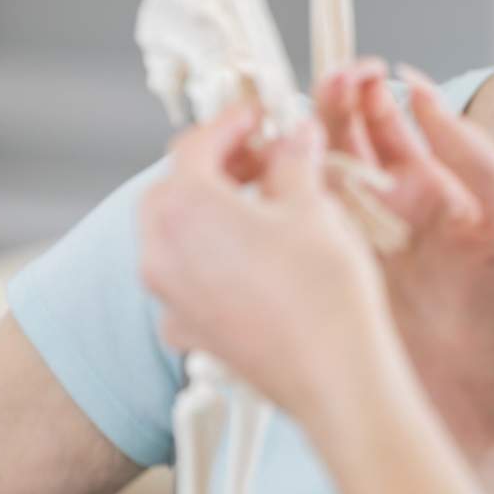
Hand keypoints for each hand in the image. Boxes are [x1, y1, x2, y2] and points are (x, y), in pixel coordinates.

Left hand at [138, 105, 398, 423]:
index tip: (261, 116)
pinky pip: (185, 279)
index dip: (231, 123)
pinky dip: (211, 258)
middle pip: (173, 188)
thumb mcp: (312, 205)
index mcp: (183, 207)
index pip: (194, 145)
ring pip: (174, 235)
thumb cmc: (323, 286)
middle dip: (215, 167)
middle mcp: (159, 251)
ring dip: (211, 211)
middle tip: (263, 158)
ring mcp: (168, 297)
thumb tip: (294, 135)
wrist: (334, 376)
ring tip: (264, 206)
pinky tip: (255, 260)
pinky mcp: (187, 331)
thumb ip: (293, 160)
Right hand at [314, 63, 493, 469]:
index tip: (360, 68)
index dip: (370, 96)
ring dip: (301, 154)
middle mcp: (391, 221)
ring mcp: (361, 256)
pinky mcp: (339, 294)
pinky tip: (272, 183)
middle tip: (325, 81)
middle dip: (331, 112)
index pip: (389, 131)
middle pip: (345, 150)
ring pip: (315, 192)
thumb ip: (470, 150)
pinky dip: (282, 213)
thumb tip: (425, 91)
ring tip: (294, 123)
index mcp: (434, 195)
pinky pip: (302, 246)